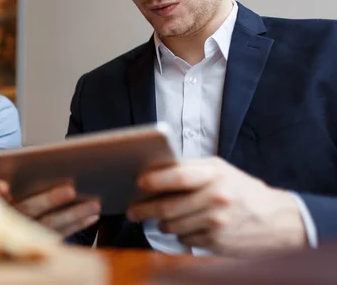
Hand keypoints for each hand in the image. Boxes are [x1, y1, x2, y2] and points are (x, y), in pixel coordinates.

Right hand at [0, 181, 100, 236]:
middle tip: (70, 190)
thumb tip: (30, 172)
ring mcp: (27, 235)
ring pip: (50, 225)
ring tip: (94, 205)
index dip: (1, 194)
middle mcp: (12, 222)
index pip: (0, 199)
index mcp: (1, 206)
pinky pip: (62, 235)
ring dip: (74, 214)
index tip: (3, 184)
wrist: (17, 236)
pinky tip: (93, 217)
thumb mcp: (10, 194)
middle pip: (30, 210)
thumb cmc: (18, 199)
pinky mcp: (43, 245)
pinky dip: (78, 225)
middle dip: (50, 199)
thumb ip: (14, 186)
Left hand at [126, 157, 305, 255]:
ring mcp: (216, 222)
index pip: (178, 176)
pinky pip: (185, 239)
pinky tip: (185, 227)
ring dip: (161, 223)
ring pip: (172, 225)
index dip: (154, 180)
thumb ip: (190, 169)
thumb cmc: (242, 191)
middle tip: (133, 210)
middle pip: (168, 206)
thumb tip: (154, 173)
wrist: (278, 220)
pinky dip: (179, 234)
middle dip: (144, 209)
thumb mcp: (220, 170)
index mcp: (214, 174)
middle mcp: (216, 197)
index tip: (139, 183)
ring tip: (160, 218)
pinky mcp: (216, 242)